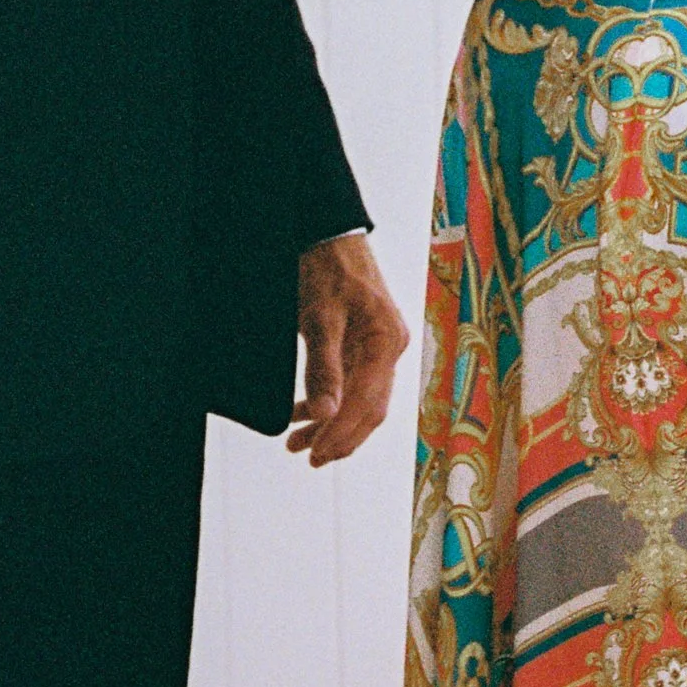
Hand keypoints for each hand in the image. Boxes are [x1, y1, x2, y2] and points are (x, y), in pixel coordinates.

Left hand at [291, 232, 408, 465]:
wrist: (328, 229)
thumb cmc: (326, 266)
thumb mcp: (318, 317)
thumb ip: (323, 367)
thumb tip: (325, 413)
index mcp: (386, 342)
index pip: (368, 404)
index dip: (342, 434)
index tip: (316, 456)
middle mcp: (389, 347)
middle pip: (370, 408)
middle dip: (339, 436)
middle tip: (309, 458)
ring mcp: (379, 345)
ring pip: (360, 399)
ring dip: (331, 423)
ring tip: (298, 442)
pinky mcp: (364, 342)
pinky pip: (351, 382)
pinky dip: (330, 401)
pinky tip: (304, 412)